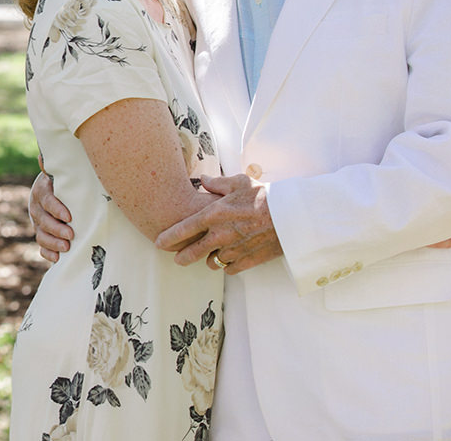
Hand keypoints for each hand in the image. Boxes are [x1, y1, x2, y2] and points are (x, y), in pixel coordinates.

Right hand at [29, 172, 73, 263]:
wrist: (57, 191)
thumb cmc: (66, 181)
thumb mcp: (62, 173)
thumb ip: (57, 167)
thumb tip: (42, 156)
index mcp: (41, 190)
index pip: (46, 199)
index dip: (56, 208)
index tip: (69, 216)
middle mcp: (36, 207)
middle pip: (42, 220)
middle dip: (56, 229)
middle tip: (71, 235)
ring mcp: (38, 223)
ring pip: (41, 234)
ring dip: (53, 243)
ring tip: (67, 248)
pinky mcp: (42, 234)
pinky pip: (41, 246)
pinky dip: (48, 253)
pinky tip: (58, 258)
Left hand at [155, 174, 282, 274]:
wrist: (292, 217)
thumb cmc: (265, 196)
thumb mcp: (239, 182)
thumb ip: (217, 183)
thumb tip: (202, 180)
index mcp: (213, 215)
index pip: (182, 230)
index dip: (167, 238)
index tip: (158, 243)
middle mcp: (219, 236)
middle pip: (191, 253)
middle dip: (182, 257)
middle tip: (178, 258)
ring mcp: (233, 250)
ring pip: (211, 262)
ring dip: (210, 259)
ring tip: (212, 253)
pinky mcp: (247, 261)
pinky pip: (230, 269)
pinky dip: (228, 265)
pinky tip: (230, 258)